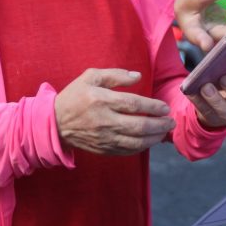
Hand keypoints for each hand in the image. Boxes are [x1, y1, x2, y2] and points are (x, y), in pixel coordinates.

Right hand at [55, 68, 175, 155]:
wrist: (55, 123)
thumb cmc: (75, 96)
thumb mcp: (91, 77)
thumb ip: (115, 74)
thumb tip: (138, 76)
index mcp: (101, 100)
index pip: (133, 104)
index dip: (152, 107)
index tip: (164, 107)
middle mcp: (103, 121)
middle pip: (138, 126)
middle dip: (159, 125)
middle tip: (170, 121)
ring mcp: (104, 138)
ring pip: (135, 142)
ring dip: (154, 138)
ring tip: (164, 132)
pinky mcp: (103, 149)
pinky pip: (127, 151)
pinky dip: (142, 147)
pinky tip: (149, 141)